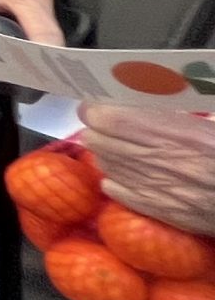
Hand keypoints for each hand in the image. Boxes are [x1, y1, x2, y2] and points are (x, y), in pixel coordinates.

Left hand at [78, 105, 214, 236]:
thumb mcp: (213, 123)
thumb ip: (183, 107)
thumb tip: (156, 87)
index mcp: (177, 132)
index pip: (111, 117)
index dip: (96, 109)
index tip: (96, 103)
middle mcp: (161, 160)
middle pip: (100, 140)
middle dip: (96, 128)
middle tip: (103, 122)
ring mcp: (158, 188)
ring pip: (106, 165)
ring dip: (105, 152)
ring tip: (115, 146)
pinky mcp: (163, 212)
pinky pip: (117, 192)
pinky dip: (115, 181)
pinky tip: (125, 174)